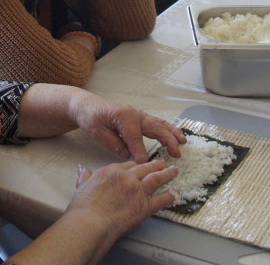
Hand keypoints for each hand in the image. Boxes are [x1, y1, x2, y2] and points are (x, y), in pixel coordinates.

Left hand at [68, 92, 185, 160]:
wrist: (86, 106)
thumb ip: (115, 144)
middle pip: (154, 127)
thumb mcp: (98, 133)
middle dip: (167, 140)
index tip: (144, 164)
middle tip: (176, 154)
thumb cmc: (90, 118)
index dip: (140, 151)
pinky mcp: (140, 118)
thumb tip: (132, 156)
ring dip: (172, 133)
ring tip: (183, 143)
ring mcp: (138, 115)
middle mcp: (134, 114)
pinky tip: (176, 136)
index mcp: (123, 116)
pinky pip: (157, 123)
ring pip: (159, 124)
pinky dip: (168, 129)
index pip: (135, 137)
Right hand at [69, 160, 178, 239]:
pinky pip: (160, 200)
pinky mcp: (144, 207)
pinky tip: (174, 194)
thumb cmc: (84, 208)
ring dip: (166, 174)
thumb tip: (82, 170)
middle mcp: (127, 178)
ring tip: (173, 171)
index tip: (140, 165)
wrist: (91, 222)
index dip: (136, 165)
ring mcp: (137, 192)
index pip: (128, 165)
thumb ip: (84, 177)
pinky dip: (169, 197)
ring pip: (155, 179)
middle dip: (155, 165)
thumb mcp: (81, 186)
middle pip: (144, 168)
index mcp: (112, 172)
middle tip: (162, 163)